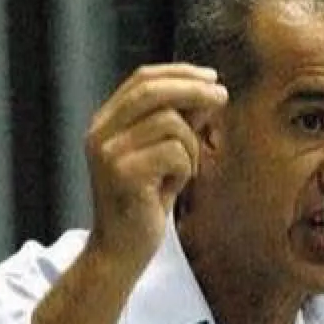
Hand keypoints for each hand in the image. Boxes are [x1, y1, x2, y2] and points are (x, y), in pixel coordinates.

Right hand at [84, 62, 227, 271]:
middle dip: (194, 89)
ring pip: (170, 123)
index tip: (210, 77)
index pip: (142, 80)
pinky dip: (185, 170)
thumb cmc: (145, 205)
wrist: (121, 251)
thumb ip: (178, 124)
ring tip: (183, 174)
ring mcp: (108, 152)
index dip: (179, 72)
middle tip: (223, 96)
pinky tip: (172, 189)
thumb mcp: (164, 158)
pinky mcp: (123, 173)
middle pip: (153, 90)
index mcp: (106, 124)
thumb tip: (208, 93)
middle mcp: (100, 133)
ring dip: (191, 147)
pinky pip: (174, 152)